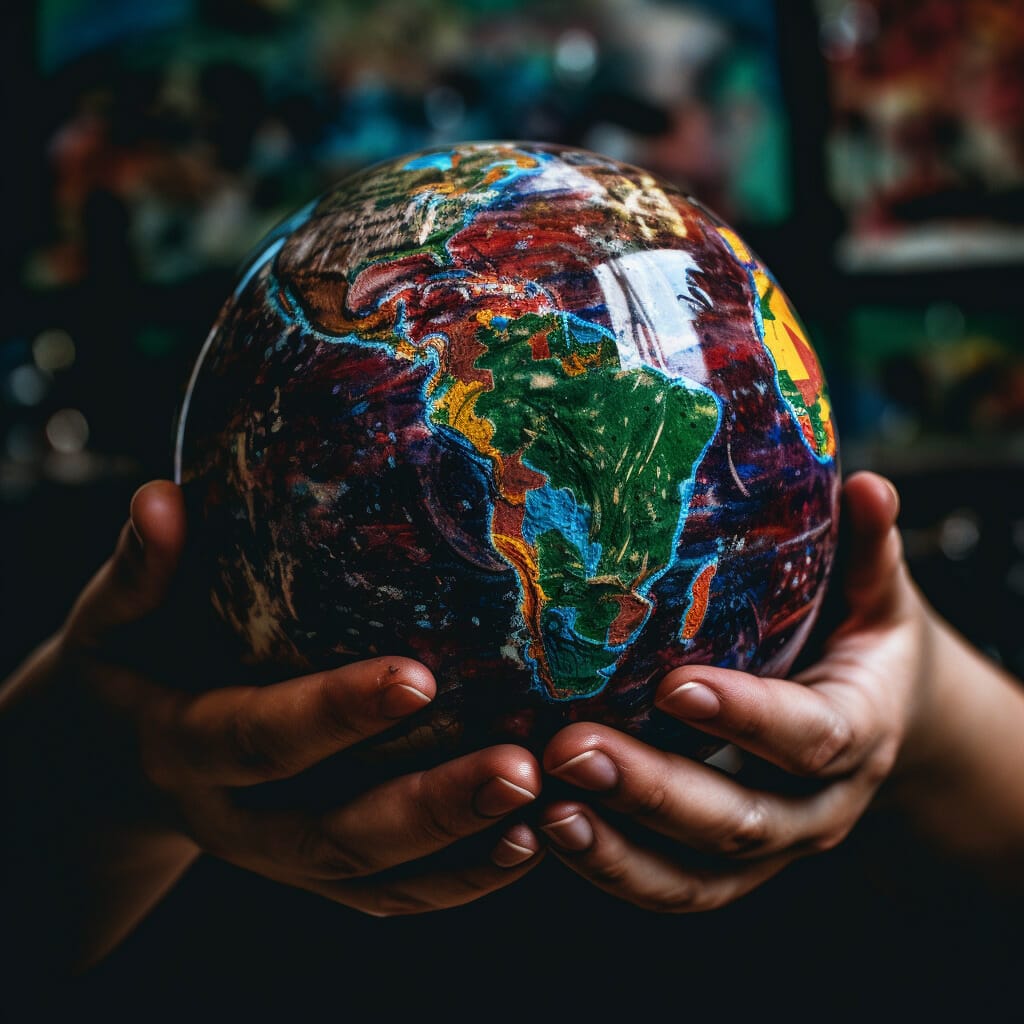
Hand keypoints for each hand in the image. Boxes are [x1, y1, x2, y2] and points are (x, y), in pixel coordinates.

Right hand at [13, 481, 543, 968]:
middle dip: (430, 806)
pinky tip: (527, 842)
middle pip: (335, 834)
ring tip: (542, 811)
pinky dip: (459, 880)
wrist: (116, 761)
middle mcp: (236, 819)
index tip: (421, 678)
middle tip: (517, 769)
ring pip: (373, 876)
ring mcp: (278, 856)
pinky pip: (390, 894)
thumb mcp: (115, 619)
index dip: (335, 714)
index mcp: (185, 746)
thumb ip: (139, 569)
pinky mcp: (315, 870)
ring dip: (462, 851)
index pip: (262, 738)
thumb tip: (162, 500)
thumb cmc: (132, 666)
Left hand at [533, 471, 925, 910]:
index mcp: (857, 730)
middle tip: (571, 749)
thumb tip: (869, 485)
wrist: (877, 718)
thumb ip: (870, 549)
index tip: (673, 686)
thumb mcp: (877, 595)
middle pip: (740, 821)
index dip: (746, 718)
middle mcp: (817, 806)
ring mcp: (770, 846)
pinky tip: (547, 829)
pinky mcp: (725, 866)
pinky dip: (611, 868)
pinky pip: (670, 887)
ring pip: (699, 877)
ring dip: (619, 849)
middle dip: (653, 790)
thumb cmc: (860, 641)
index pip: (809, 736)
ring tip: (547, 809)